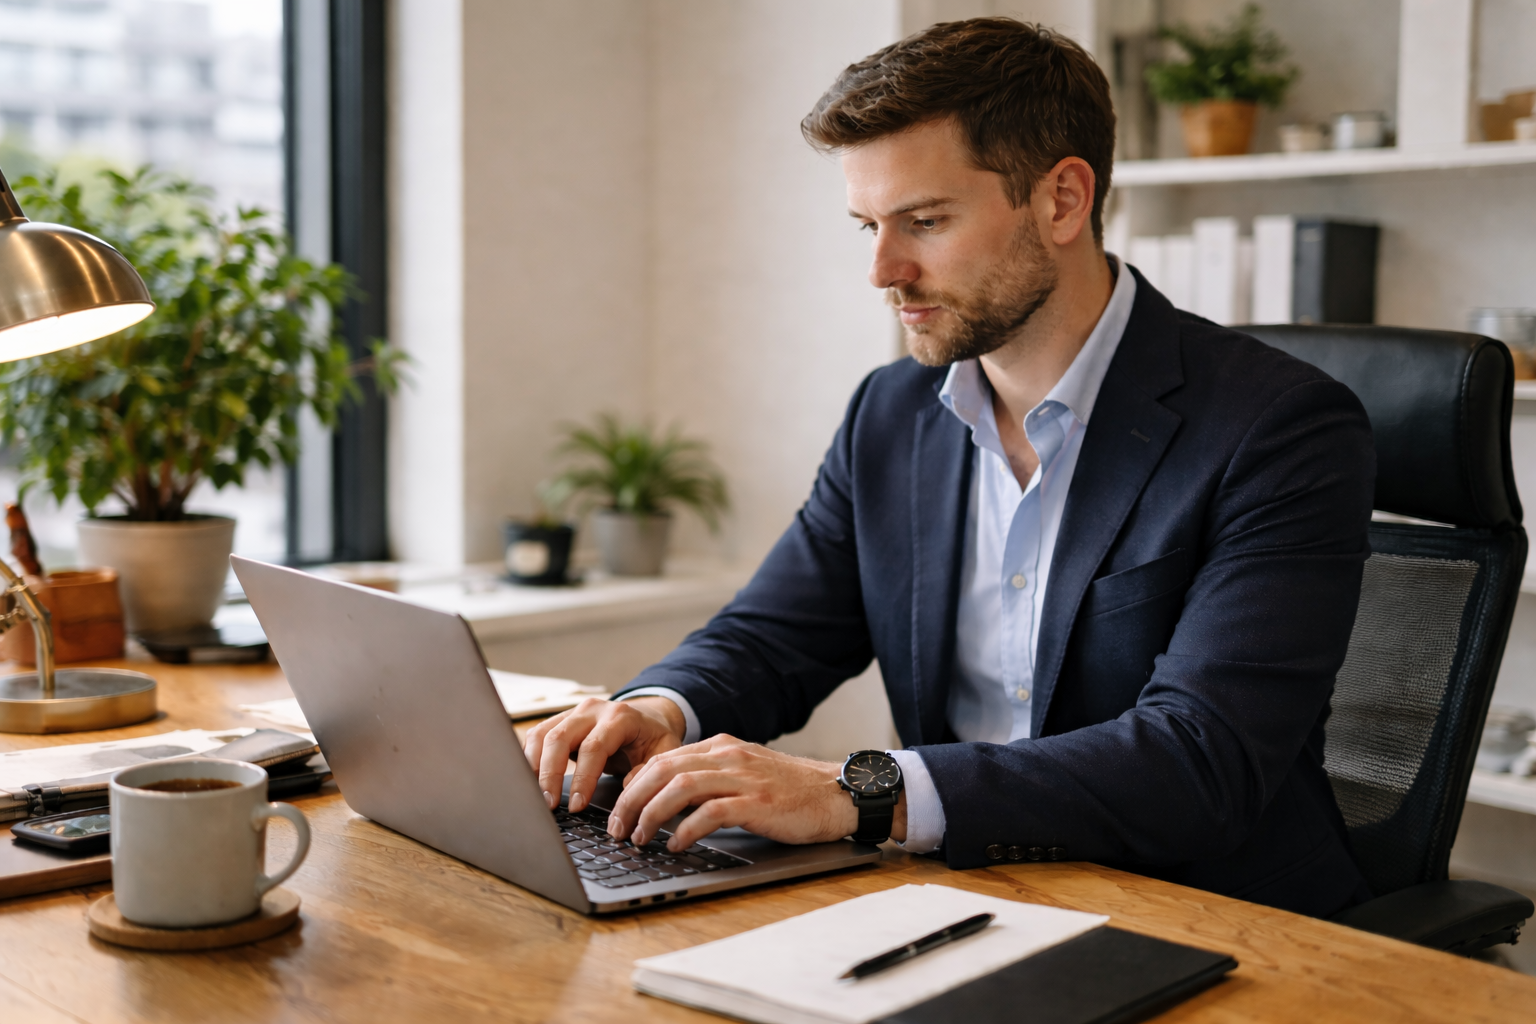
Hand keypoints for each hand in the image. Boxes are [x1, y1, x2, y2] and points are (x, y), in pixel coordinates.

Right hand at [521, 696, 684, 812]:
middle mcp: (592, 710)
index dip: (582, 778)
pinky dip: (529, 757)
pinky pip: (537, 735)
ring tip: (534, 795)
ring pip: (542, 734)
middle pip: (560, 737)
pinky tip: (529, 780)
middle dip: (550, 774)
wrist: (648, 716)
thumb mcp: (664, 752)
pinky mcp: (560, 720)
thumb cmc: (654, 738)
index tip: (576, 805)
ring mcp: (573, 712)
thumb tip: (627, 789)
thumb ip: (648, 770)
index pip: (593, 747)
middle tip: (548, 805)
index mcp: (619, 717)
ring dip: (534, 766)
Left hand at [606, 735, 899, 850]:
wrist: (838, 794)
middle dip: (631, 801)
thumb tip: (665, 803)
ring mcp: (743, 777)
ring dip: (650, 814)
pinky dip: (685, 829)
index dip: (633, 786)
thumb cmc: (791, 792)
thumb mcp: (744, 774)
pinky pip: (710, 812)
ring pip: (679, 787)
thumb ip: (709, 780)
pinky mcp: (757, 802)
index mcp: (720, 746)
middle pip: (662, 770)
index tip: (618, 812)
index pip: (661, 759)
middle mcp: (728, 755)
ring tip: (639, 839)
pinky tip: (675, 845)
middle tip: (617, 829)